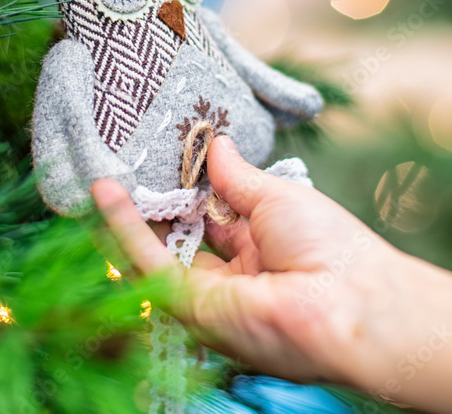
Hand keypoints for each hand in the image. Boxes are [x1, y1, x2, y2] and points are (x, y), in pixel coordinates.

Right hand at [91, 136, 451, 413]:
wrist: (352, 303)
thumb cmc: (332, 248)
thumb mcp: (277, 197)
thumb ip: (236, 177)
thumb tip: (218, 144)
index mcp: (257, 248)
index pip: (207, 217)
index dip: (180, 190)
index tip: (155, 159)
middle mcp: (229, 275)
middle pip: (175, 238)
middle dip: (146, 205)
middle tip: (117, 164)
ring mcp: (208, 295)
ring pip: (153, 254)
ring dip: (124, 217)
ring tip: (98, 174)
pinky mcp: (191, 307)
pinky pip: (150, 265)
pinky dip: (125, 229)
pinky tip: (107, 194)